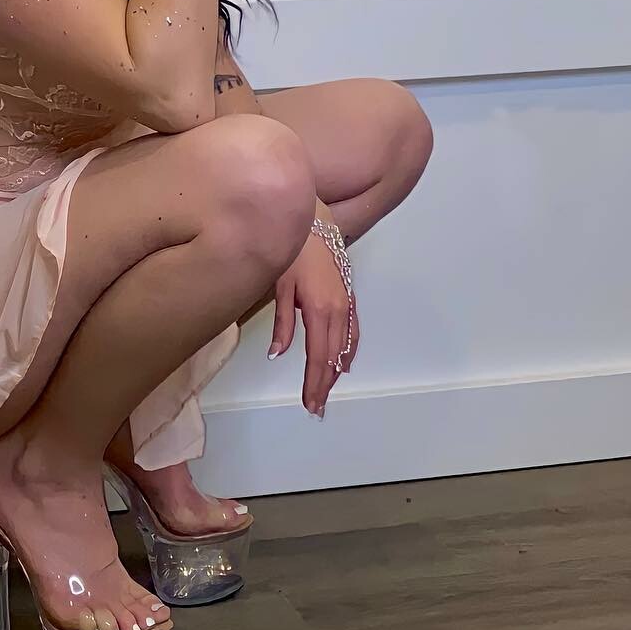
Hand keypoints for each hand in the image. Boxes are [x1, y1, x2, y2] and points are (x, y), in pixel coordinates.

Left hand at [268, 229, 359, 416]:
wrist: (314, 222)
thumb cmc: (293, 251)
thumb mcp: (281, 286)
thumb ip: (282, 323)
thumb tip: (277, 354)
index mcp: (320, 309)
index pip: (318, 356)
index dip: (314, 382)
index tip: (309, 403)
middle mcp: (338, 310)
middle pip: (334, 357)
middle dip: (325, 383)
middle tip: (316, 406)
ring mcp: (347, 303)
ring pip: (346, 346)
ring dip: (337, 370)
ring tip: (326, 390)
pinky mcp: (349, 296)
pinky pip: (353, 331)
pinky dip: (349, 351)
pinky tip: (342, 362)